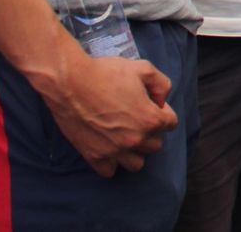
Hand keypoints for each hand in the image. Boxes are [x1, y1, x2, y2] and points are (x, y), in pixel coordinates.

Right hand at [36, 49, 176, 177]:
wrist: (70, 82)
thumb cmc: (106, 73)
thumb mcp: (144, 68)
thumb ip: (162, 84)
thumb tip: (162, 100)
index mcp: (150, 119)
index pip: (171, 123)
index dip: (163, 111)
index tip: (151, 104)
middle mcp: (135, 139)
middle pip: (156, 145)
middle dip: (151, 132)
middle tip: (137, 118)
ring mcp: (114, 150)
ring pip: (136, 164)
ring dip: (135, 152)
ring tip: (126, 137)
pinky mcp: (94, 156)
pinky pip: (110, 171)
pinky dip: (112, 163)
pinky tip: (109, 148)